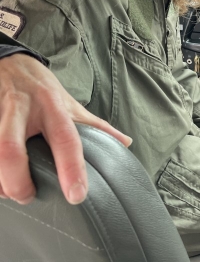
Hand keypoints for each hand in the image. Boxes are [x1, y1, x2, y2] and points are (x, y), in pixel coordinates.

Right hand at [0, 53, 131, 204]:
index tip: (77, 195)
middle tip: (29, 196)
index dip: (72, 167)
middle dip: (18, 180)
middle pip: (12, 148)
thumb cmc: (45, 91)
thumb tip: (125, 143)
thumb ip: (95, 127)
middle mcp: (23, 110)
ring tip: (10, 192)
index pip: (65, 138)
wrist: (13, 64)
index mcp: (53, 107)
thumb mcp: (72, 105)